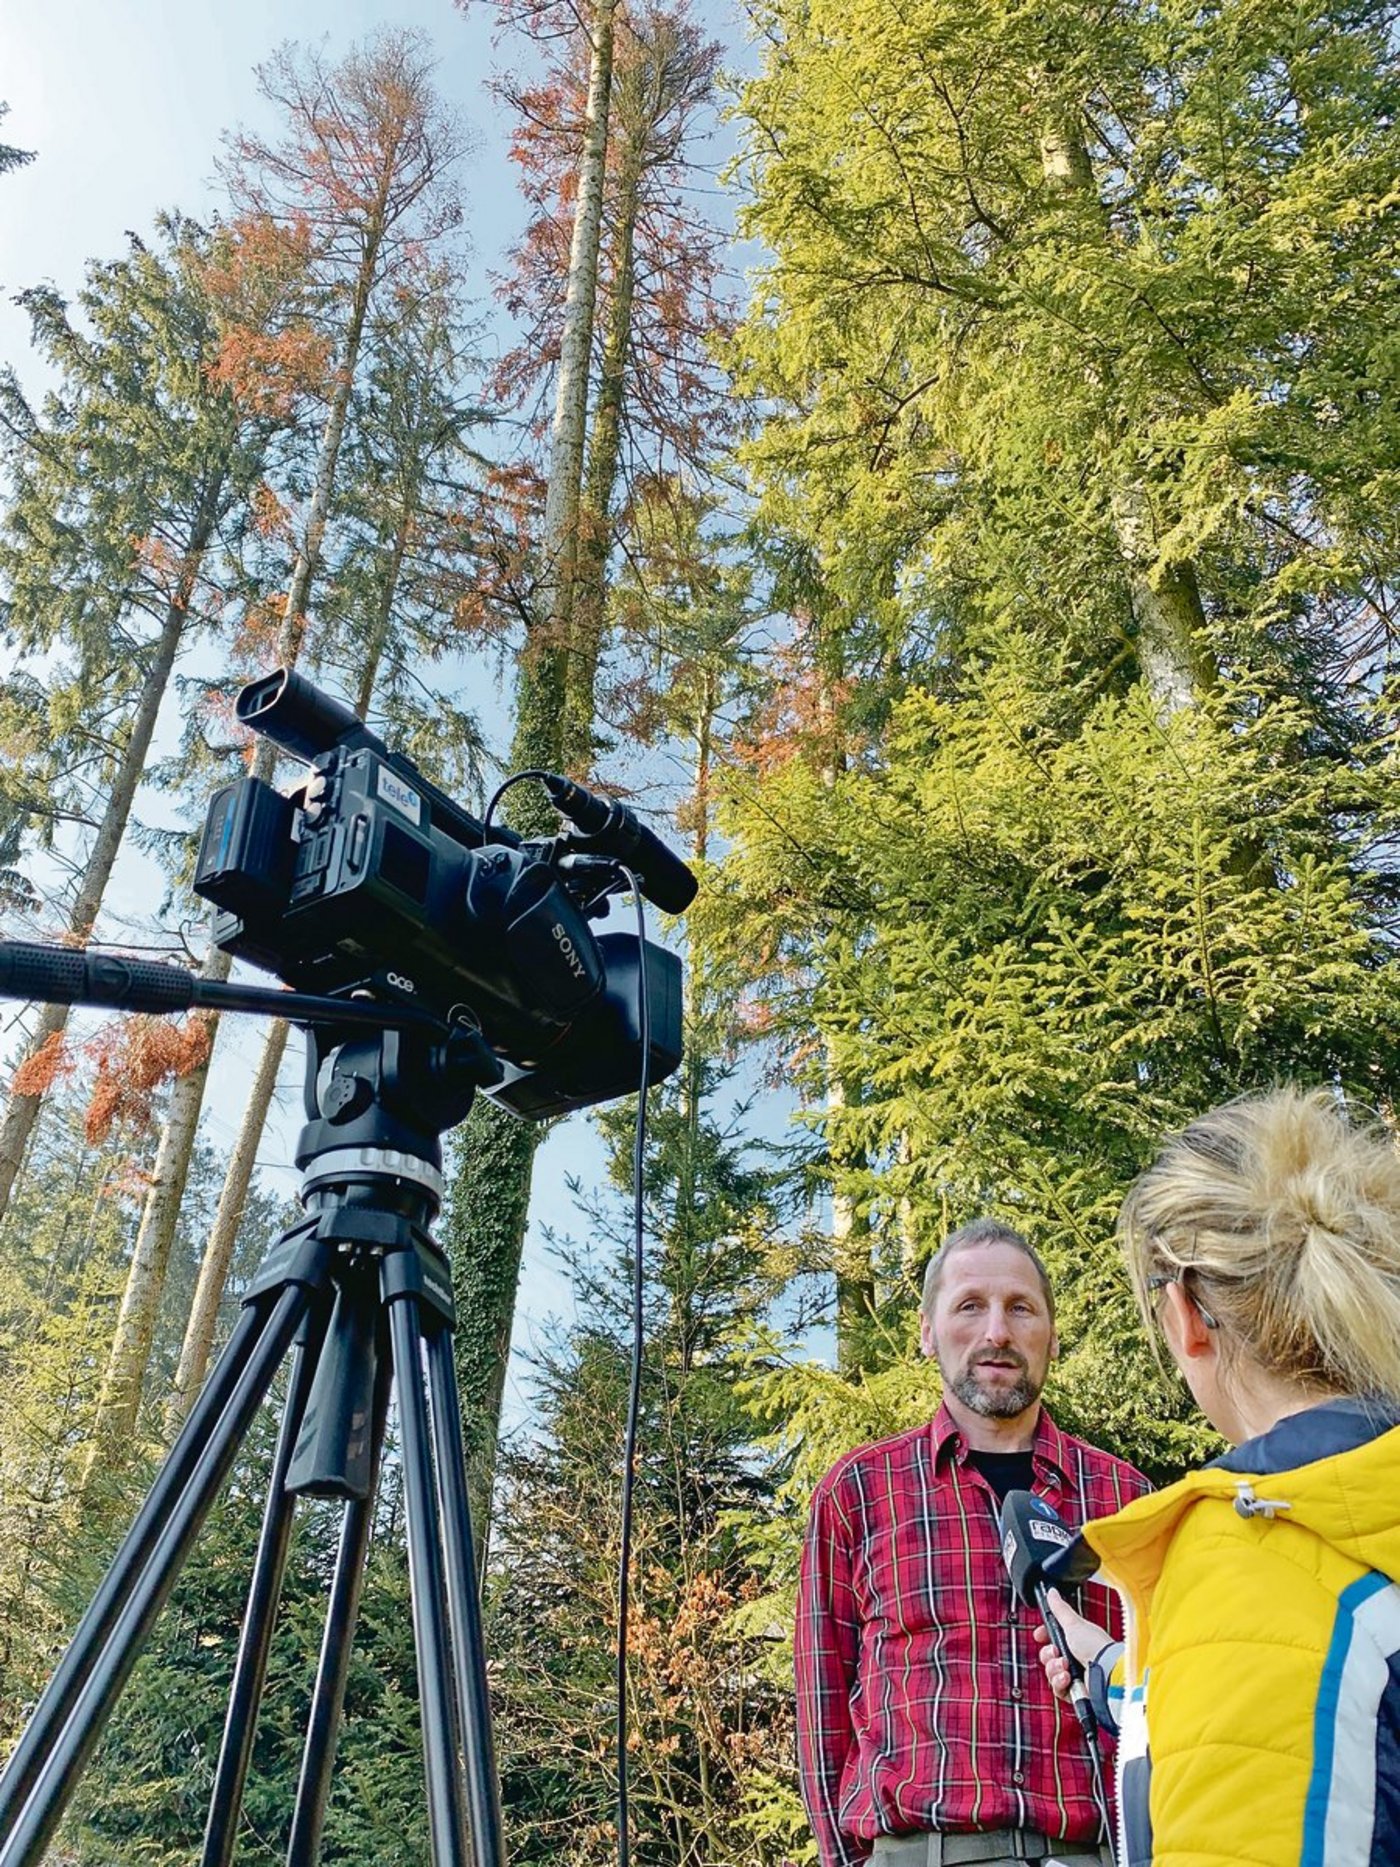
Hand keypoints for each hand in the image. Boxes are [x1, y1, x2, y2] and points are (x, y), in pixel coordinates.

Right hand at [1034, 1587, 1109, 1701]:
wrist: (1107, 1672)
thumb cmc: (1095, 1646)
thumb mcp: (1074, 1624)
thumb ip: (1060, 1609)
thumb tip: (1052, 1592)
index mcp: (1076, 1640)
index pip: (1053, 1638)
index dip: (1044, 1637)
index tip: (1039, 1635)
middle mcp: (1076, 1658)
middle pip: (1049, 1657)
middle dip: (1048, 1655)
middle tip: (1056, 1652)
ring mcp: (1076, 1676)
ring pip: (1051, 1673)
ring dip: (1054, 1669)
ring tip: (1064, 1667)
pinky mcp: (1075, 1693)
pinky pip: (1058, 1689)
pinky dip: (1060, 1683)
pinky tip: (1067, 1678)